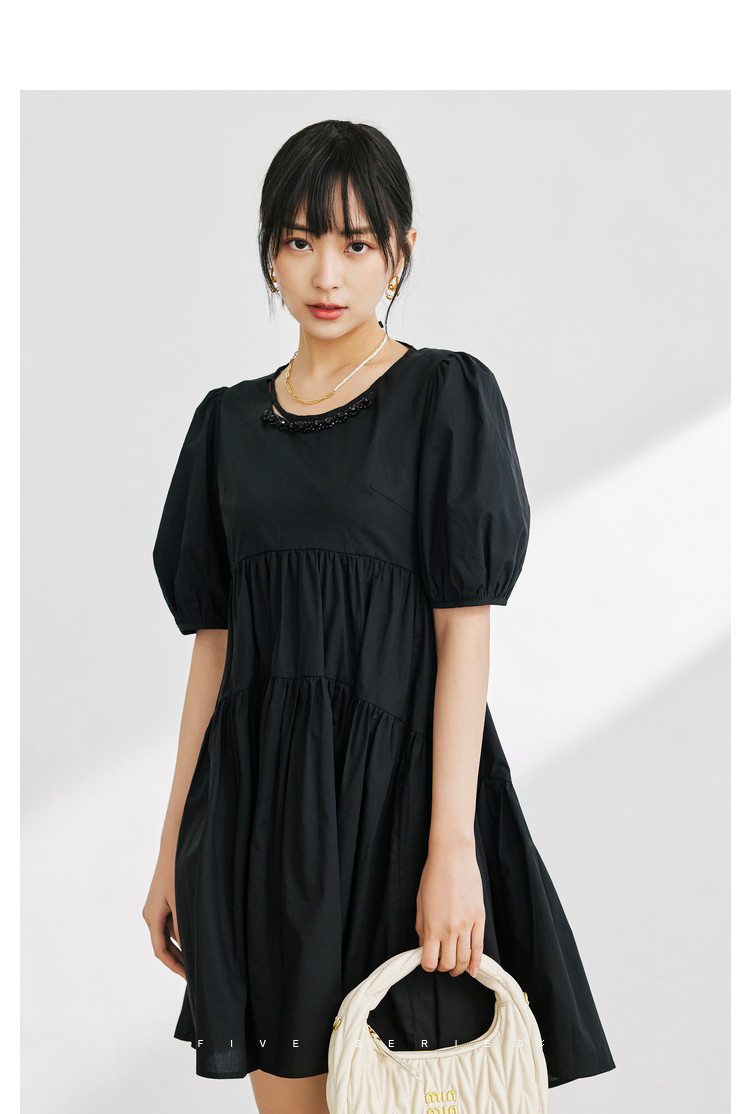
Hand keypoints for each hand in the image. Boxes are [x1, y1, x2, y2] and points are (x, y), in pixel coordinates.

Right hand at [142, 851, 185, 978]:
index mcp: (152, 917)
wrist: (173, 846)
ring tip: (198, 958)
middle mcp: (150, 914)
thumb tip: (187, 947)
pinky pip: (170, 923)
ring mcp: (155, 907)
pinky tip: (195, 937)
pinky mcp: (162, 901)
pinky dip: (181, 933)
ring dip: (181, 946)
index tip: (188, 977)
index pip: (160, 951)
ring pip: (167, 934)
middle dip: (179, 960)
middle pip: (163, 945)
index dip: (174, 966)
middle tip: (196, 973)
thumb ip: (182, 925)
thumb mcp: (182, 901)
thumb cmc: (178, 872)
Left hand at [415, 842, 484, 978]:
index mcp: (432, 926)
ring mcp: (466, 925)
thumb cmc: (433, 876)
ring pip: (465, 959)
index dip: (428, 966)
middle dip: (444, 968)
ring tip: (456, 968)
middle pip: (449, 964)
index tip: (428, 961)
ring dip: (460, 968)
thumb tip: (425, 945)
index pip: (429, 961)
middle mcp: (450, 929)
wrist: (452, 856)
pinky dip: (477, 963)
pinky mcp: (479, 918)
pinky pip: (480, 947)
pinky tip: (474, 971)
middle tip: (442, 962)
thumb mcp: (420, 903)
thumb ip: (422, 928)